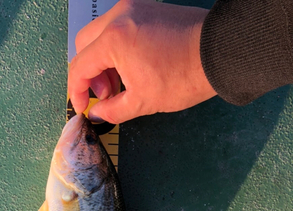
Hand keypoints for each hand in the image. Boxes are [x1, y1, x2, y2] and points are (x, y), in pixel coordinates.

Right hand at [68, 0, 216, 123]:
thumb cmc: (183, 77)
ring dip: (102, 60)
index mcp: (113, 39)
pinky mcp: (147, 7)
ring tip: (121, 83)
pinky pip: (119, 26)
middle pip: (85, 44)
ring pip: (100, 34)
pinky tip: (131, 67)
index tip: (83, 107)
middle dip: (90, 73)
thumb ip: (112, 110)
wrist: (219, 53)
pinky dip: (117, 48)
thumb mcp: (143, 102)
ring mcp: (133, 8)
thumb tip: (97, 114)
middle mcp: (119, 16)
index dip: (77, 91)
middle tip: (106, 94)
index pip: (80, 66)